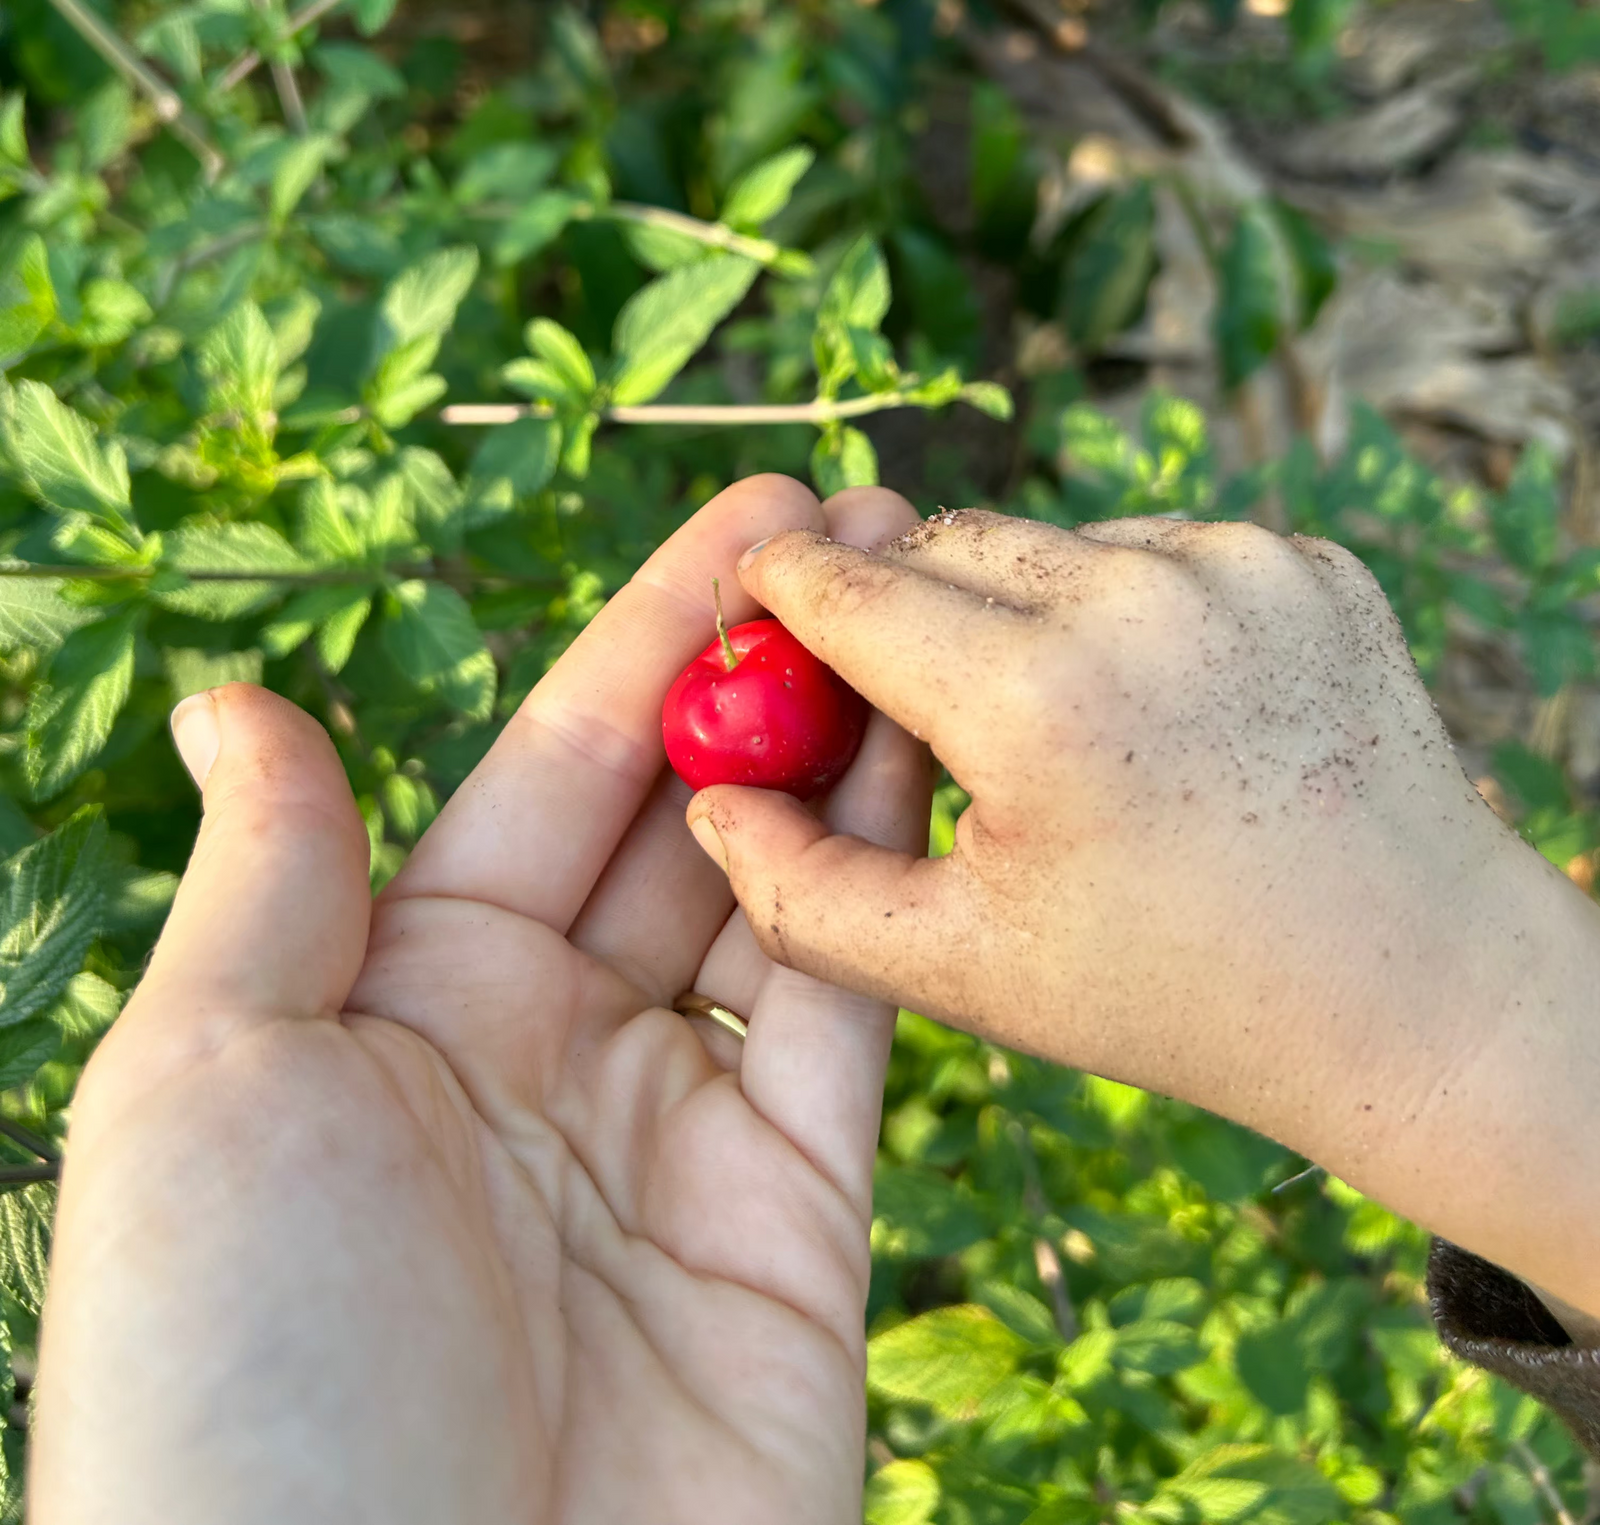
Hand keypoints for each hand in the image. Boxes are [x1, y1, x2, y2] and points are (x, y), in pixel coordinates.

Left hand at [30, 478, 929, 1524]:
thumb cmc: (246, 1383)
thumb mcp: (206, 1089)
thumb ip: (274, 886)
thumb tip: (243, 706)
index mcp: (406, 1001)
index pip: (558, 770)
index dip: (657, 636)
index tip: (756, 521)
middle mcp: (548, 1055)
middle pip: (686, 817)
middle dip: (775, 676)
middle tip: (879, 534)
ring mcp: (683, 1139)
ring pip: (789, 900)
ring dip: (852, 760)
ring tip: (931, 622)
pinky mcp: (800, 1229)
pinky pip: (858, 1024)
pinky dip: (899, 898)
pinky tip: (934, 776)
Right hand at [690, 508, 1599, 1320]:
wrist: (1412, 989)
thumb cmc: (1173, 993)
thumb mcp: (961, 970)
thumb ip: (802, 893)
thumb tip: (709, 802)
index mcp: (1037, 700)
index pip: (851, 588)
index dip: (781, 579)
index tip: (749, 579)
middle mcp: (1140, 597)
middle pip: (943, 543)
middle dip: (895, 599)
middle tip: (884, 674)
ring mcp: (1241, 565)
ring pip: (1050, 545)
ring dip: (1013, 608)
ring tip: (1048, 728)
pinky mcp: (1307, 561)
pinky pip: (1156, 554)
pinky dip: (1120, 610)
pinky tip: (1150, 710)